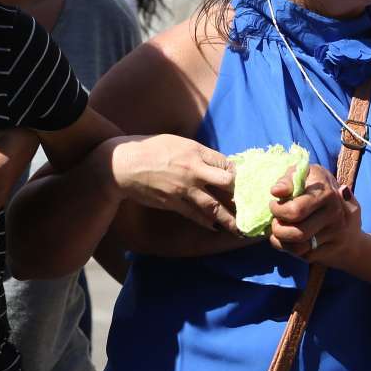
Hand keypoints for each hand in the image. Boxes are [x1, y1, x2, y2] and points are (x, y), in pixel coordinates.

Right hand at [110, 134, 236, 232]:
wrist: (123, 165)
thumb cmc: (149, 149)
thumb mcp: (176, 142)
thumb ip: (196, 152)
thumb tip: (213, 162)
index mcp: (194, 151)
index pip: (225, 163)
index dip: (236, 173)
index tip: (240, 181)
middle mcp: (192, 170)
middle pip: (227, 184)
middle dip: (239, 194)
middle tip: (247, 203)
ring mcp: (183, 189)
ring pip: (213, 206)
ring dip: (229, 219)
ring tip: (239, 228)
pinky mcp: (172, 203)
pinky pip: (194, 215)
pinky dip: (206, 222)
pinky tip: (214, 227)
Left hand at [268, 164, 363, 263]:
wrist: (349, 219)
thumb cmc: (319, 191)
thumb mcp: (306, 176)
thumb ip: (289, 180)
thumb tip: (276, 191)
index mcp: (326, 193)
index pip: (296, 211)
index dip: (278, 210)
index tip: (274, 205)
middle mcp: (334, 214)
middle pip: (296, 232)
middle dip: (277, 228)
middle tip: (275, 221)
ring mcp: (336, 234)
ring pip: (298, 247)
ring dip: (281, 241)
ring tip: (279, 231)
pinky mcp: (333, 249)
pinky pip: (304, 255)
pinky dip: (290, 249)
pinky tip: (289, 240)